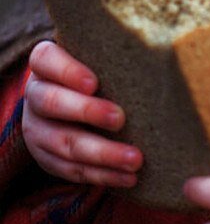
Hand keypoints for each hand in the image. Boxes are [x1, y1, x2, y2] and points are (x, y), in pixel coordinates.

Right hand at [23, 40, 142, 186]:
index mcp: (44, 65)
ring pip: (64, 144)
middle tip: (120, 119)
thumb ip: (114, 50)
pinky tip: (128, 177)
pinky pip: (72, 171)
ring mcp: (37, 129)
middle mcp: (35, 95)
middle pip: (53, 103)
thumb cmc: (96, 67)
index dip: (67, 71)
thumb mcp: (97, 54)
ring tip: (134, 159)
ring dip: (102, 153)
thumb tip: (161, 46)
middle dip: (88, 112)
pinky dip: (102, 175)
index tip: (94, 82)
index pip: (45, 60)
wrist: (71, 98)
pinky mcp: (47, 158)